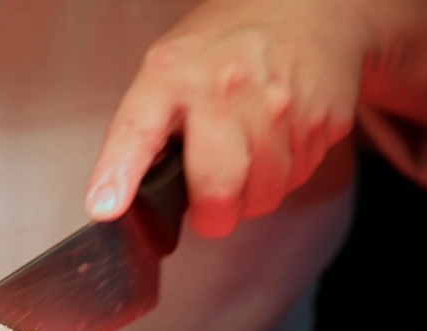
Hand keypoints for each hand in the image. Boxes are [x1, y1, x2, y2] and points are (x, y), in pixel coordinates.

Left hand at [86, 0, 368, 237]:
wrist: (308, 6)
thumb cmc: (226, 46)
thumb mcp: (169, 68)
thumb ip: (147, 127)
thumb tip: (123, 193)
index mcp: (172, 75)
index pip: (137, 131)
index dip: (119, 175)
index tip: (105, 207)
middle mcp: (225, 89)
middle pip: (217, 189)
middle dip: (212, 214)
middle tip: (210, 198)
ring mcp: (279, 106)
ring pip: (262, 196)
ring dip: (251, 194)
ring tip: (246, 157)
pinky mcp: (321, 122)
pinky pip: (297, 179)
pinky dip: (283, 175)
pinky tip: (277, 140)